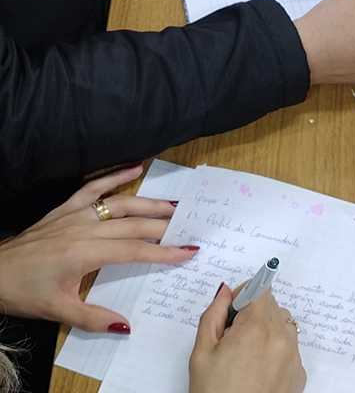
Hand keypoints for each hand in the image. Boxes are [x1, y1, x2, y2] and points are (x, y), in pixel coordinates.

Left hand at [0, 165, 197, 331]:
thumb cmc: (23, 291)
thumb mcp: (58, 311)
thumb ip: (94, 318)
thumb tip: (126, 326)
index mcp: (85, 253)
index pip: (135, 250)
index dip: (164, 251)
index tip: (188, 251)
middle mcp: (84, 228)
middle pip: (134, 225)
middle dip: (165, 227)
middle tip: (191, 228)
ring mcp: (75, 214)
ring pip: (121, 204)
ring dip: (149, 203)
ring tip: (174, 205)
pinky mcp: (65, 208)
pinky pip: (94, 186)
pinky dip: (115, 175)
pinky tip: (136, 167)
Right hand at [189, 285, 305, 392]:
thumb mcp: (202, 353)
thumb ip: (213, 315)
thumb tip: (225, 293)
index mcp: (256, 329)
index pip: (261, 289)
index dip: (245, 293)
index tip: (234, 306)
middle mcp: (281, 339)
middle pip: (272, 306)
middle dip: (253, 314)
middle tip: (233, 337)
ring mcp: (293, 357)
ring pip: (283, 325)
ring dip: (267, 330)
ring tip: (246, 356)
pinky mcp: (299, 373)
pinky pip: (290, 348)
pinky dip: (276, 351)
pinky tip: (257, 370)